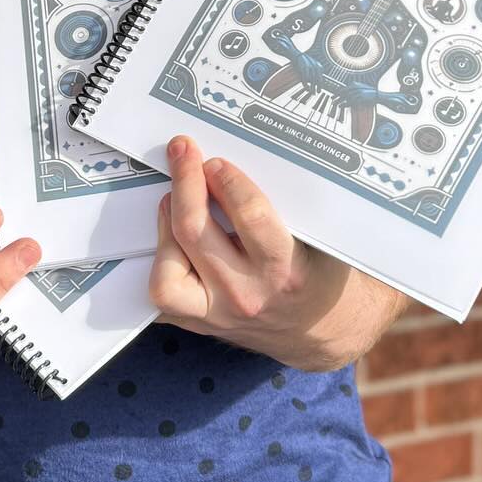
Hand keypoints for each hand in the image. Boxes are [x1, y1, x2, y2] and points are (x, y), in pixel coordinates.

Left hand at [149, 134, 405, 372]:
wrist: (322, 330)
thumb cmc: (318, 273)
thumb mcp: (316, 238)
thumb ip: (281, 203)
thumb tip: (234, 161)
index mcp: (285, 269)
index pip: (250, 217)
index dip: (228, 182)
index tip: (216, 161)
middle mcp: (247, 295)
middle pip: (195, 233)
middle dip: (185, 182)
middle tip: (183, 151)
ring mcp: (218, 315)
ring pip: (167, 271)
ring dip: (165, 225)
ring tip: (172, 198)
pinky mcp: (197, 324)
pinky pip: (162, 294)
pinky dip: (159, 260)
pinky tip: (169, 234)